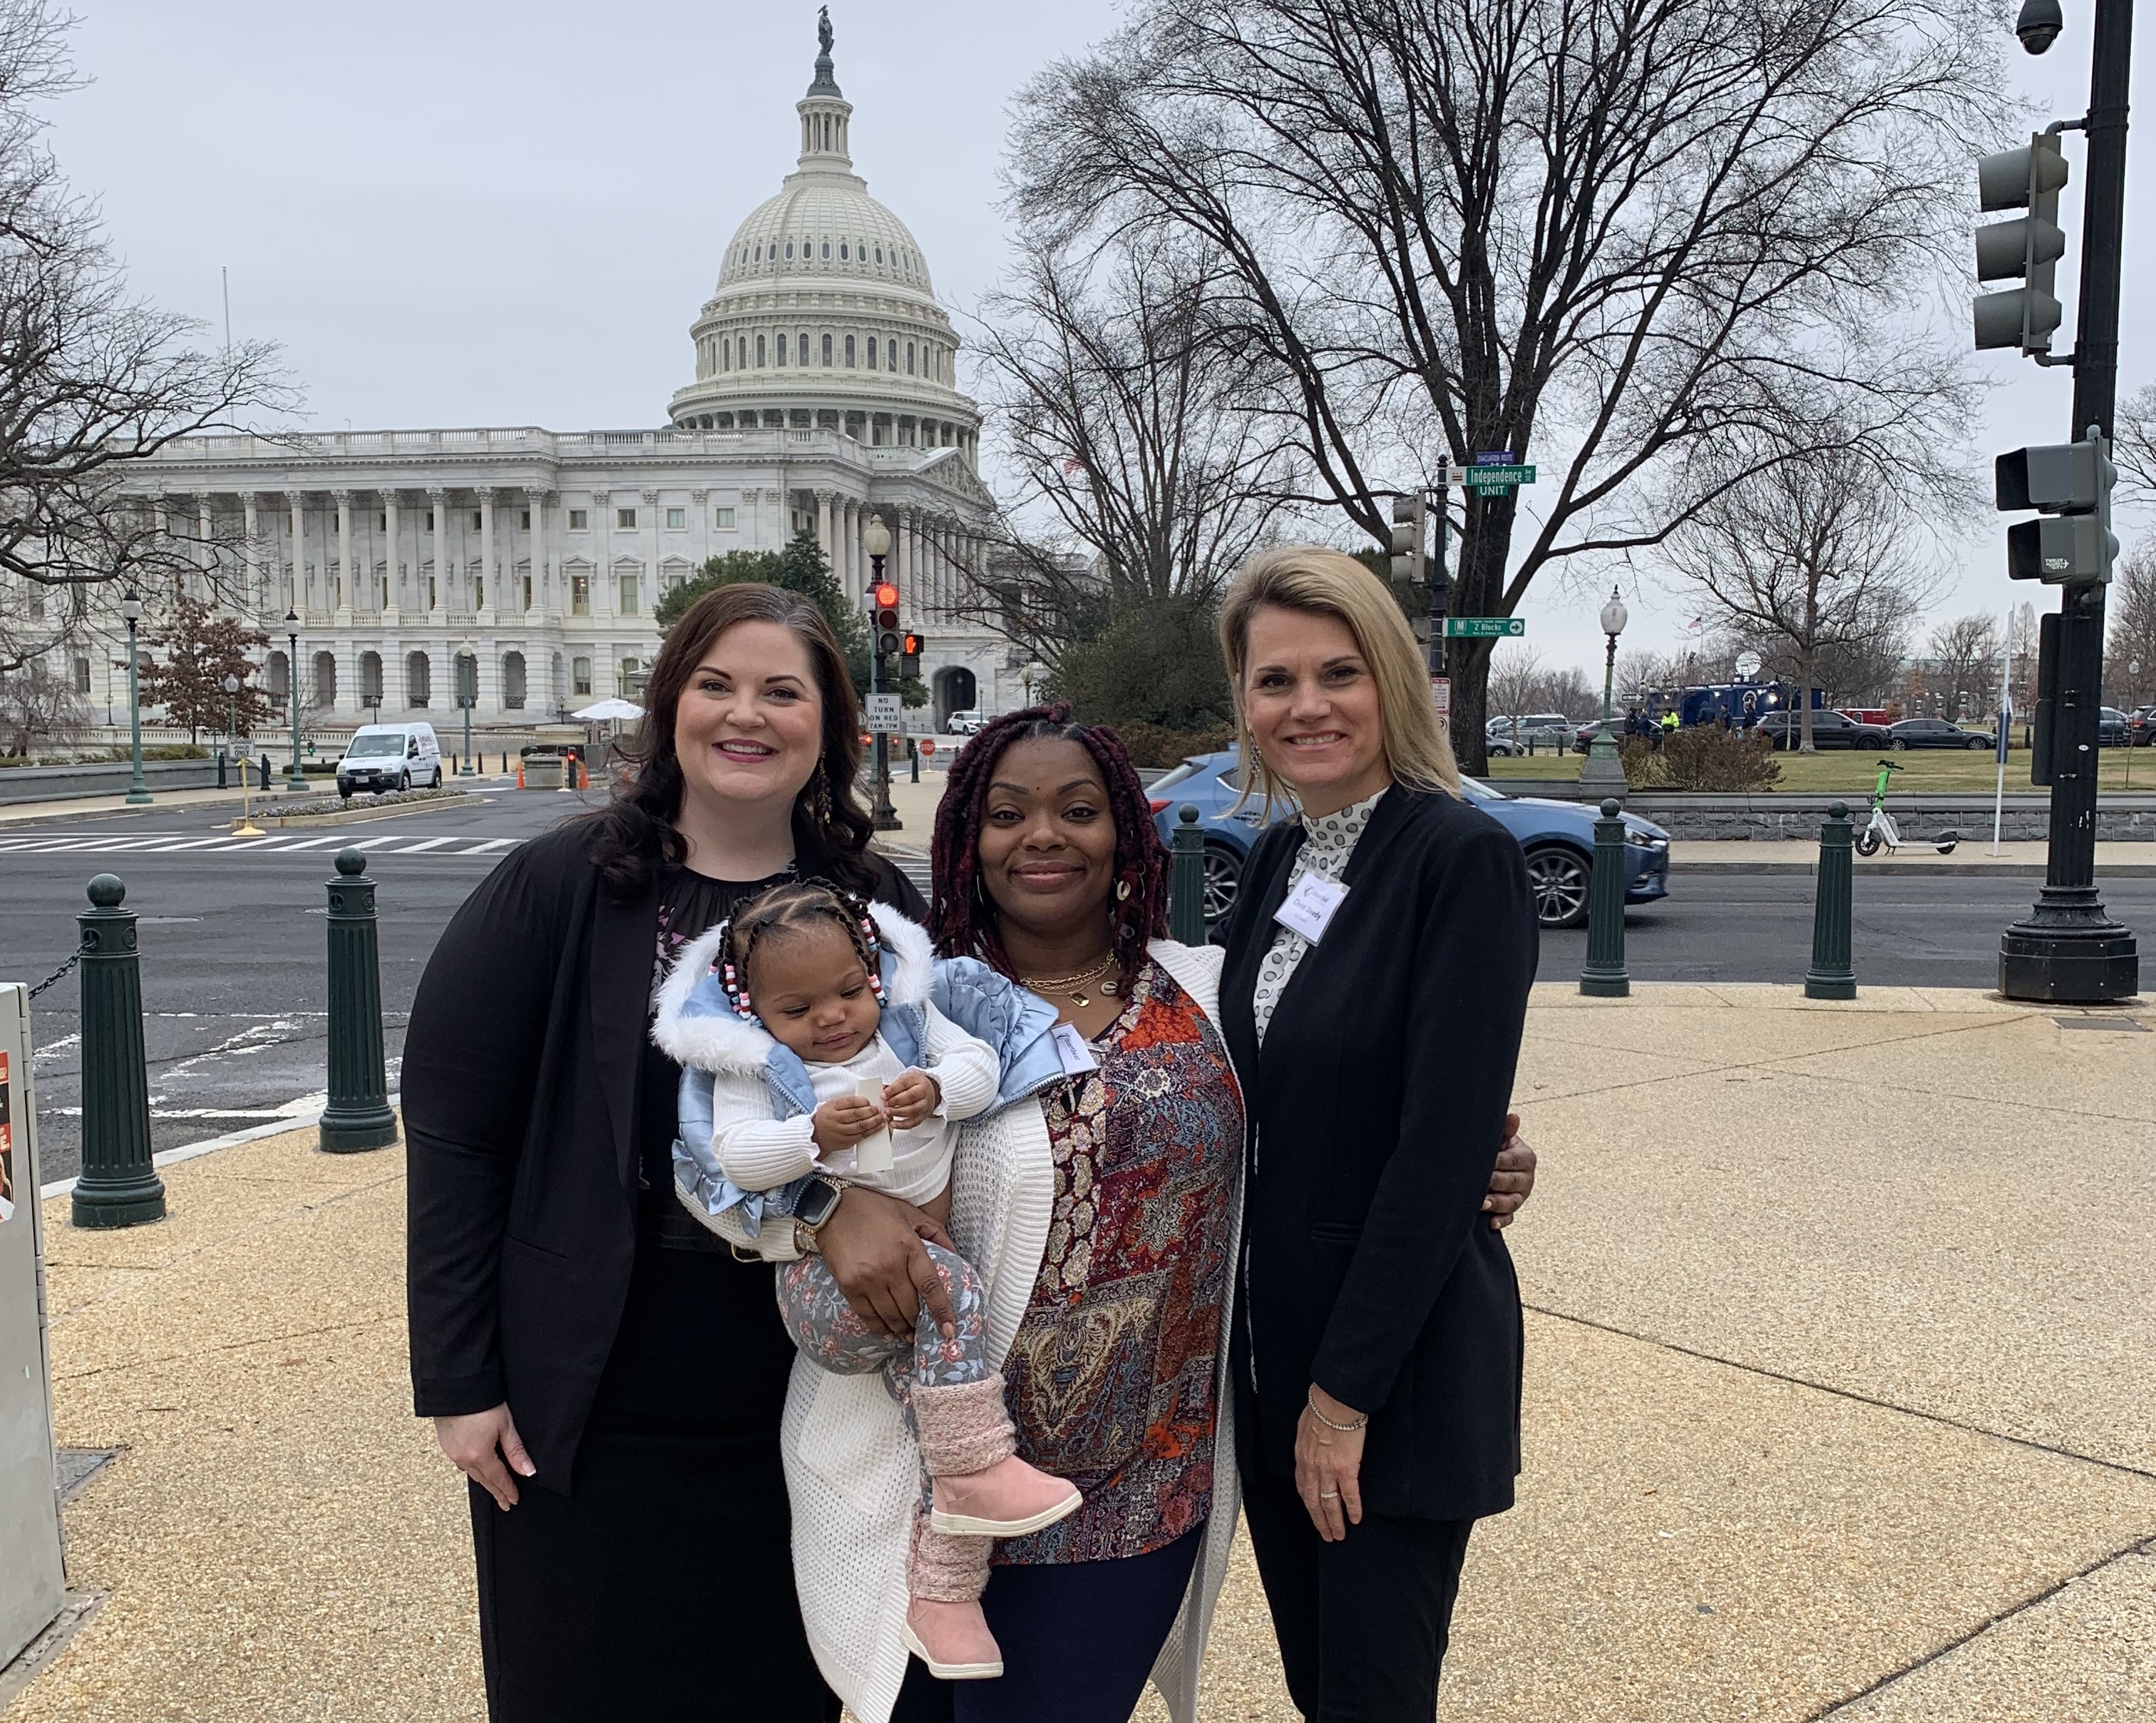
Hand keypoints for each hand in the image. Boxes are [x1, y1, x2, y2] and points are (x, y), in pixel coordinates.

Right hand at [435, 1403, 535, 1510]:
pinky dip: (472, 1469)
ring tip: (493, 1489)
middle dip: (496, 1492)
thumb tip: (528, 1471)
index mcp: (479, 1455)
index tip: (513, 1500)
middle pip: (484, 1479)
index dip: (507, 1490)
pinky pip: (461, 1463)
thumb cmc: (481, 1402)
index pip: (498, 1479)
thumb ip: (516, 1451)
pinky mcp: (445, 1443)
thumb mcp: (505, 1425)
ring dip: (484, 1481)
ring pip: (471, 1472)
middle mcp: (462, 1458)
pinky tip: (477, 1470)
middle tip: (505, 1503)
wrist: (454, 1386)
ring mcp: (451, 1451)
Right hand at [811, 1094, 884, 1158]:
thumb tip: (867, 1101)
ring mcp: (839, 1133)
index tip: (869, 1101)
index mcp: (831, 1107)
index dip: (862, 1101)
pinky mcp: (845, 1143)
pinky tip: (877, 1127)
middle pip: (856, 1115)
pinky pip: (860, 1137)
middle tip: (879, 1109)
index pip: (849, 1102)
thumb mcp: (832, 1105)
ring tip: (882, 1118)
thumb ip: (847, 1103)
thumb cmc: (827, 1117)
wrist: (816, 1136)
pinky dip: (871, 1132)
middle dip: (871, 1111)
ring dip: (874, 1122)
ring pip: (860, 1127)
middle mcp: (834, 1120)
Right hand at [814, 1186, 958, 1339]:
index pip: (930, 1287)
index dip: (942, 1311)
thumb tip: (956, 1256)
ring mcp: (867, 1279)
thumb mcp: (911, 1213)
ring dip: (902, 1328)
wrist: (831, 1208)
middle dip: (919, 1322)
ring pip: (890, 1315)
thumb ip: (936, 1233)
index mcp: (908, 1247)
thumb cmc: (875, 1209)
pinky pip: (867, 1315)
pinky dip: (879, 1327)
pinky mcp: (848, 1286)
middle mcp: (889, 1266)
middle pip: (910, 1307)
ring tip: (908, 1333)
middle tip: (924, 1328)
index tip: (950, 1330)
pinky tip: (887, 1331)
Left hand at [882, 1069, 940, 1131]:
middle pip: (910, 1096)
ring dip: (898, 1112)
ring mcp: (924, 1105)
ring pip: (912, 1110)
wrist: (929, 1092)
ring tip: (887, 1113)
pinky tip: (893, 1124)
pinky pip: (913, 1122)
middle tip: (885, 1104)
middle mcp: (923, 1092)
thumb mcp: (904, 1081)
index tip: (883, 1095)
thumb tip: (882, 1092)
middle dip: (895, 1101)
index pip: (904, 1083)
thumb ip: (893, 1086)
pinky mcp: (923, 1116)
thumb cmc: (914, 1086)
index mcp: (916, 1080)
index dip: (892, 1090)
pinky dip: (902, 1125)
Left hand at [1294, 1384, 1365, 1542]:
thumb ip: (1307, 1441)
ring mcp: (1328, 1471)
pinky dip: (1352, 1509)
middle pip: (1314, 1502)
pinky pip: (1349, 1495)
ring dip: (1334, 1522)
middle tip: (1327, 1535)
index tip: (1313, 1512)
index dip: (1308, 1503)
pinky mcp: (1346, 1469)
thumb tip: (1310, 1445)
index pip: (1302, 1487)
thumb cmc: (1321, 1407)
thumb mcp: (1305, 1426)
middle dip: (1320, 1521)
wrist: (1334, 1402)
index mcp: (1302, 1457)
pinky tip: (1355, 1519)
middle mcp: (1312, 1468)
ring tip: (1339, 1534)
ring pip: (1330, 1504)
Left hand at [1483, 1111, 1536, 1230]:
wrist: (1493, 1163)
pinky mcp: (1512, 1210)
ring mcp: (1521, 1196)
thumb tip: (1514, 1117)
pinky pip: (1509, 1218)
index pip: (1512, 1161)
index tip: (1484, 1162)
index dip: (1497, 1162)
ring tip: (1481, 1203)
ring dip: (1496, 1204)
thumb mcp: (1501, 1138)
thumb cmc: (1495, 1147)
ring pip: (1511, 1202)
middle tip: (1478, 1183)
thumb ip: (1506, 1130)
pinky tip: (1491, 1223)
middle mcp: (1527, 1178)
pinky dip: (1501, 1221)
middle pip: (1512, 1182)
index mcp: (1526, 1158)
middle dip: (1494, 1183)